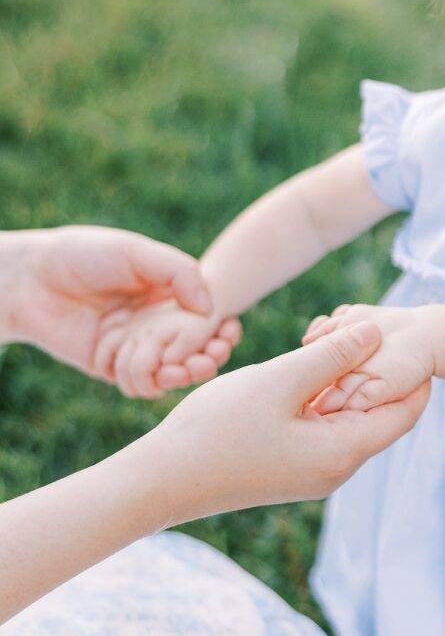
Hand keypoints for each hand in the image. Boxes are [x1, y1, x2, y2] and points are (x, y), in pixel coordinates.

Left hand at [0, 226, 239, 383]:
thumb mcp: (136, 252)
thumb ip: (179, 272)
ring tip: (188, 369)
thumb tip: (210, 309)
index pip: (209, 319)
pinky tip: (161, 374)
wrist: (25, 279)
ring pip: (172, 371)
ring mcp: (134, 346)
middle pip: (196, 350)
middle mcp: (155, 323)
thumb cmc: (81, 255)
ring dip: (187, 375)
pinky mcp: (110, 367)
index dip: (225, 330)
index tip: (229, 333)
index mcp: (168, 295)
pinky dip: (153, 382)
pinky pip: (140, 384)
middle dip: (210, 357)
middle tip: (211, 358)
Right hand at [134, 321, 431, 522]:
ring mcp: (317, 472)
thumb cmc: (215, 430)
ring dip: (349, 383)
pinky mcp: (296, 468)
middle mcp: (339, 469)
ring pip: (352, 419)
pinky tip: (306, 370)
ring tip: (334, 342)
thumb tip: (376, 332)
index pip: (407, 411)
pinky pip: (327, 429)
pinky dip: (326, 399)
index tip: (403, 334)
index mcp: (344, 452)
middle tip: (365, 329)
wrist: (160, 482)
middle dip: (380, 372)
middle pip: (383, 415)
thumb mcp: (280, 381)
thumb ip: (332, 356)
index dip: (413, 371)